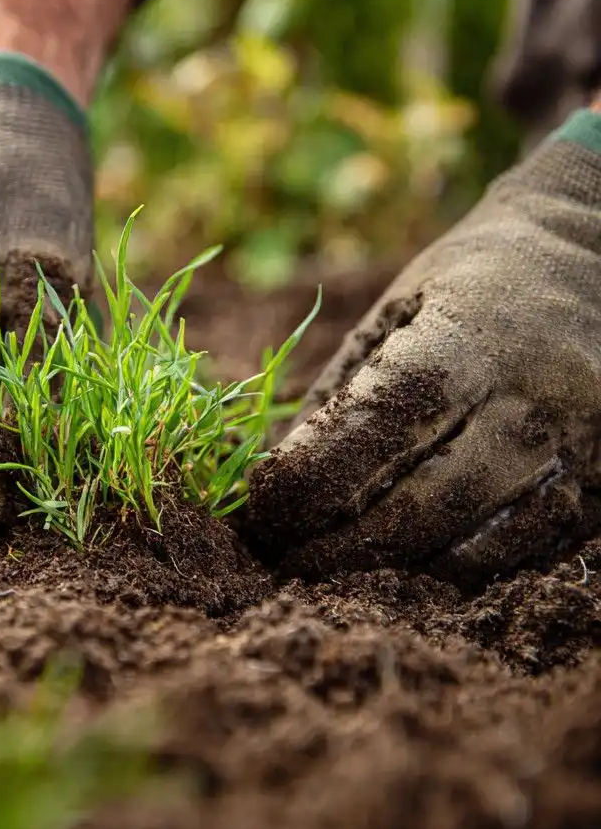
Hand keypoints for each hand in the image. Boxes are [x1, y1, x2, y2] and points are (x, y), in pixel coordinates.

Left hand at [248, 126, 600, 582]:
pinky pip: (524, 552)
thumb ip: (342, 391)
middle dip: (335, 547)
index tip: (262, 509)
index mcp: (468, 341)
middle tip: (284, 558)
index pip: (373, 429)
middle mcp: (533, 400)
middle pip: (420, 507)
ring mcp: (582, 448)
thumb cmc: (474, 281)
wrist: (596, 255)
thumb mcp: (396, 309)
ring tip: (333, 572)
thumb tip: (282, 480)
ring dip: (390, 572)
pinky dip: (454, 569)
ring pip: (474, 548)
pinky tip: (406, 565)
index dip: (307, 481)